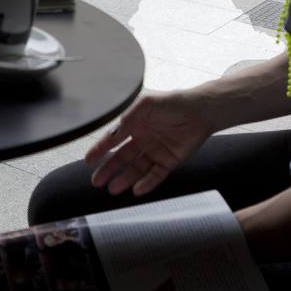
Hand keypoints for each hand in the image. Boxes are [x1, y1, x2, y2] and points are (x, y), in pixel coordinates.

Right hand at [84, 92, 214, 196]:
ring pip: (136, 169)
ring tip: (112, 189)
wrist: (201, 110)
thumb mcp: (145, 105)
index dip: (99, 149)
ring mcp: (154, 151)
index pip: (112, 139)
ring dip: (124, 179)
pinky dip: (146, 183)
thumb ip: (127, 118)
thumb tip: (111, 133)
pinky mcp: (169, 161)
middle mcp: (142, 139)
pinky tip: (137, 189)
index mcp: (133, 124)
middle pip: (121, 158)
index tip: (88, 160)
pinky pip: (155, 175)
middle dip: (108, 170)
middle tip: (96, 181)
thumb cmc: (174, 102)